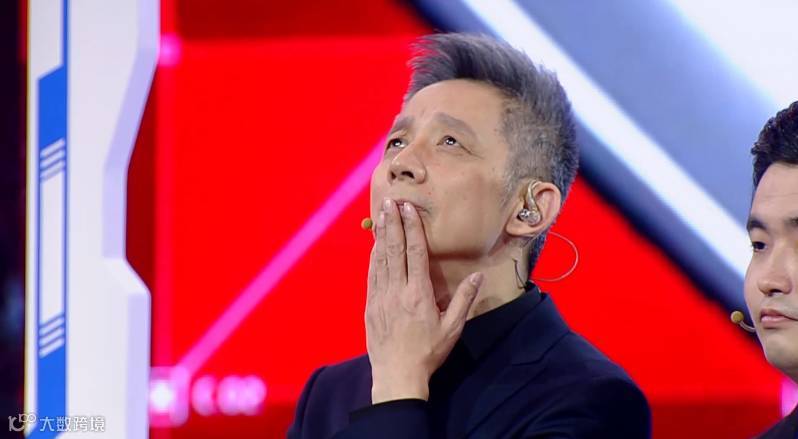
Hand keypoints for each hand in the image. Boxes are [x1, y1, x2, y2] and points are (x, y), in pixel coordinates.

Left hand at [366, 198, 483, 403]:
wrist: (397, 375)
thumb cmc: (428, 352)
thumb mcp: (452, 328)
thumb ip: (464, 300)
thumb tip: (478, 276)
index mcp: (419, 294)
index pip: (415, 253)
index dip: (412, 228)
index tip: (409, 209)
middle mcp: (397, 291)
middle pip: (395, 250)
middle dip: (394, 223)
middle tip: (391, 201)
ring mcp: (381, 297)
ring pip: (380, 259)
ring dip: (382, 235)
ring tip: (382, 215)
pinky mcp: (371, 305)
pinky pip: (372, 275)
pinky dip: (374, 257)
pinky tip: (375, 245)